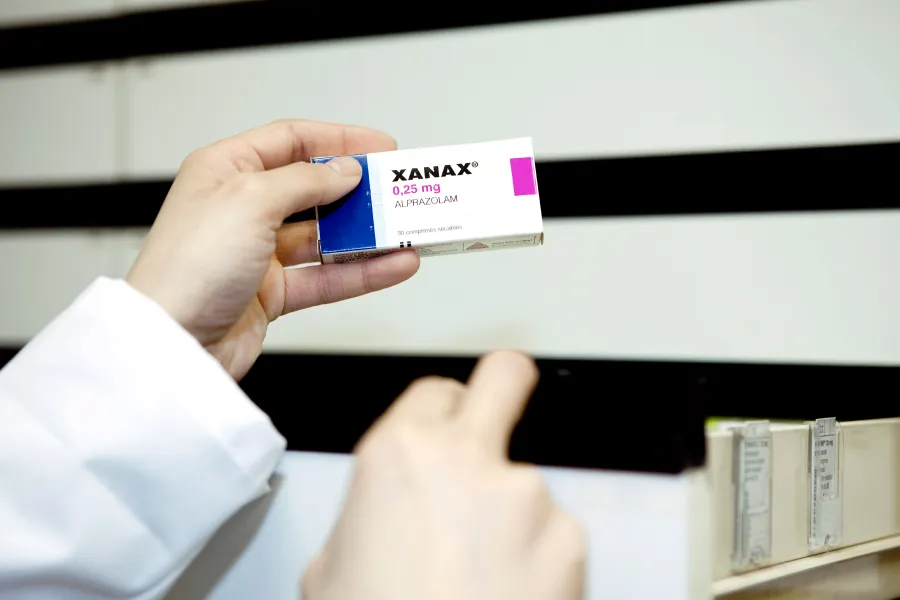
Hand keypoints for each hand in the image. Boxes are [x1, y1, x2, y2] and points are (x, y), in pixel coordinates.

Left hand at [127, 120, 419, 378]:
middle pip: (313, 189)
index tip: (380, 148)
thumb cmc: (187, 267)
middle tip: (397, 192)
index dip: (339, 140)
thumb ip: (305, 181)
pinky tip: (394, 266)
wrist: (171, 345)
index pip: (291, 140)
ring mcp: (258, 252)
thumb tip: (344, 170)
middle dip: (358, 191)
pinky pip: (326, 276)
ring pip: (325, 237)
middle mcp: (241, 207)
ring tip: (405, 232)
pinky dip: (361, 272)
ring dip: (366, 236)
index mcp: (225, 170)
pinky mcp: (272, 293)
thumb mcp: (250, 200)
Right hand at [302, 351, 585, 599]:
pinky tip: (509, 591)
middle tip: (501, 407)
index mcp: (399, 454)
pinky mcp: (569, 538)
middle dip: (504, 386)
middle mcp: (468, 459)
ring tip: (483, 571)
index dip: (438, 416)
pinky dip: (538, 556)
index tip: (443, 433)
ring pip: (525, 480)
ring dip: (510, 513)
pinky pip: (553, 531)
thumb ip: (368, 517)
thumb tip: (382, 520)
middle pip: (505, 377)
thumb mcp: (332, 568)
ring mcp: (527, 494)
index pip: (435, 391)